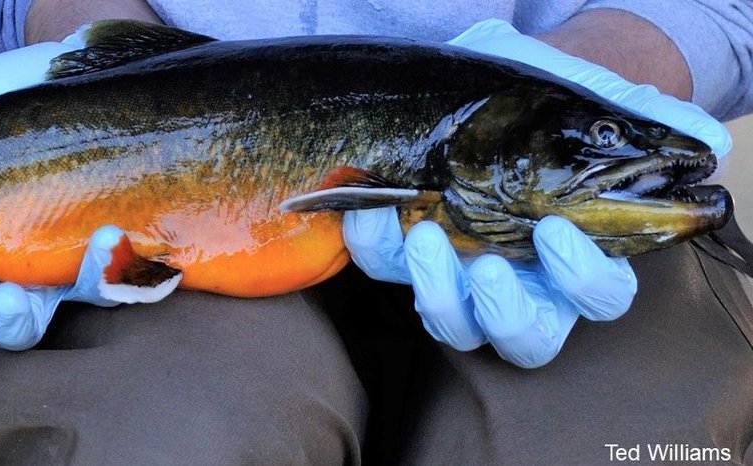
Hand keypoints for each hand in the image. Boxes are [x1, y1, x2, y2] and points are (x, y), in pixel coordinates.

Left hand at [344, 19, 731, 367]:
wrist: (493, 90)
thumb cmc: (553, 106)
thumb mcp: (596, 98)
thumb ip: (646, 119)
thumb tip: (702, 142)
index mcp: (581, 256)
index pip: (601, 297)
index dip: (582, 278)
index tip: (555, 233)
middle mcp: (526, 282)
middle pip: (526, 339)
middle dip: (503, 313)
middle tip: (484, 267)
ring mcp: (464, 276)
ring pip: (456, 327)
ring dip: (436, 293)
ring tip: (423, 236)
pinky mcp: (408, 256)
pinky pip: (388, 270)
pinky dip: (377, 245)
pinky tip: (374, 207)